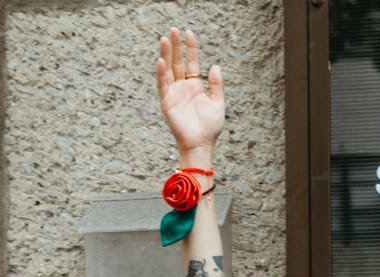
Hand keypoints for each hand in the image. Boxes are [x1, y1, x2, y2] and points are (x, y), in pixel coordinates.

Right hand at [156, 28, 224, 156]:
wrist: (202, 144)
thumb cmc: (211, 127)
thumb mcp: (218, 102)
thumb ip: (216, 84)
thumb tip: (215, 65)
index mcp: (195, 86)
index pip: (191, 62)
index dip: (190, 48)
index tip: (189, 33)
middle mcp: (182, 87)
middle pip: (177, 62)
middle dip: (175, 46)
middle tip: (174, 29)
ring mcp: (173, 93)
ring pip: (168, 70)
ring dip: (165, 54)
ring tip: (164, 39)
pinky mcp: (167, 102)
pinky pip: (163, 85)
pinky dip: (161, 73)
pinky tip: (161, 61)